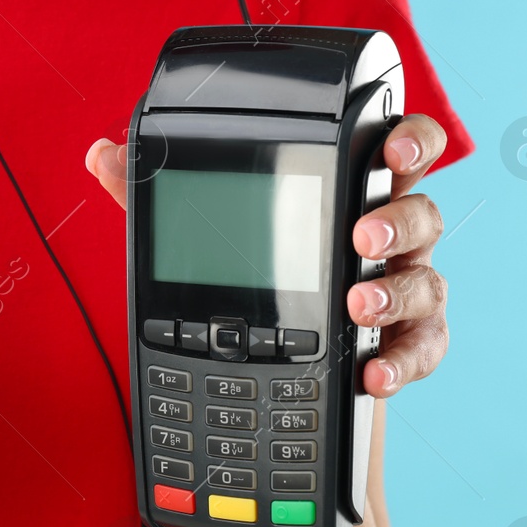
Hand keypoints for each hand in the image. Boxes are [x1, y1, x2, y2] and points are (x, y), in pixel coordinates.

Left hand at [84, 113, 449, 397]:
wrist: (281, 385)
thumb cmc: (255, 289)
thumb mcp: (202, 240)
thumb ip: (158, 198)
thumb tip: (101, 153)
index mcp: (349, 198)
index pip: (398, 151)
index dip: (410, 141)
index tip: (390, 147)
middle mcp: (385, 240)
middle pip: (423, 211)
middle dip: (398, 220)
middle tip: (361, 238)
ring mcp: (400, 293)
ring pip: (426, 280)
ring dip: (395, 292)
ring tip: (356, 309)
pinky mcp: (406, 347)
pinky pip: (424, 348)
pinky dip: (401, 362)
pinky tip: (373, 374)